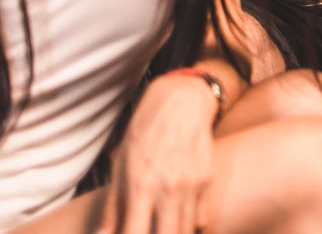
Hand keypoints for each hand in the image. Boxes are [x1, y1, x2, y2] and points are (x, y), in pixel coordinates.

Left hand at [97, 73, 218, 233]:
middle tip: (147, 231)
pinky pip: (201, 219)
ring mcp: (191, 186)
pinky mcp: (207, 181)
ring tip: (162, 227)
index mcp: (140, 186)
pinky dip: (189, 225)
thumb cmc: (146, 131)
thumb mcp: (120, 165)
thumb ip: (112, 205)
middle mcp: (168, 189)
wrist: (182, 102)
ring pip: (185, 232)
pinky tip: (178, 220)